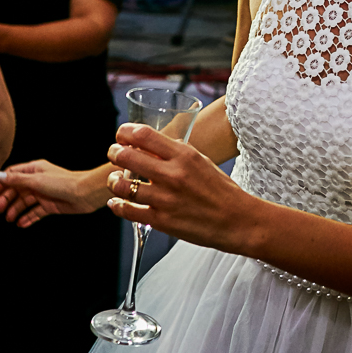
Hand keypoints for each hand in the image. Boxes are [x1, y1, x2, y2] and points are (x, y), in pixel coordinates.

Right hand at [0, 160, 110, 227]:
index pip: (11, 176)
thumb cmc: (64, 182)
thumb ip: (16, 180)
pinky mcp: (49, 205)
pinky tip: (21, 223)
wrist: (85, 193)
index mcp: (34, 170)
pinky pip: (35, 212)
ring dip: (15, 210)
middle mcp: (37, 181)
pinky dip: (27, 218)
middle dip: (6, 199)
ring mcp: (43, 194)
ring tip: (9, 218)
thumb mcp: (36, 180)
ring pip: (24, 202)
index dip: (0, 185)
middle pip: (16, 190)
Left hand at [107, 124, 258, 253]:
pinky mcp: (161, 221)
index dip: (126, 132)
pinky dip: (117, 205)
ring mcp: (165, 199)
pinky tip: (117, 202)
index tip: (121, 134)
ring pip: (122, 185)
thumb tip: (156, 145)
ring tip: (115, 179)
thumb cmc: (222, 191)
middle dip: (114, 152)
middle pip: (127, 156)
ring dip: (113, 180)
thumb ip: (178, 152)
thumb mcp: (202, 162)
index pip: (144, 135)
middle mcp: (172, 175)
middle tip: (114, 153)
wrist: (238, 221)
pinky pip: (128, 211)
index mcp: (184, 156)